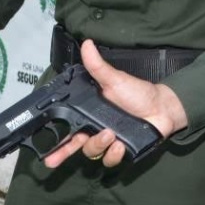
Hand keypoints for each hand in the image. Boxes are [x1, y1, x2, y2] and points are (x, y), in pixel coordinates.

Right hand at [43, 40, 188, 167]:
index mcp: (90, 113)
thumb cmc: (138, 93)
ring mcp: (108, 142)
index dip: (54, 136)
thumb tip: (87, 44)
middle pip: (73, 145)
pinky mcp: (121, 150)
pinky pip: (110, 160)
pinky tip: (121, 145)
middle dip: (60, 153)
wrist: (161, 107)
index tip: (43, 143)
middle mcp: (95, 129)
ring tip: (110, 135)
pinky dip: (113, 154)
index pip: (67, 126)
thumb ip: (98, 66)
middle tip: (51, 160)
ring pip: (91, 152)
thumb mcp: (115, 79)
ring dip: (97, 145)